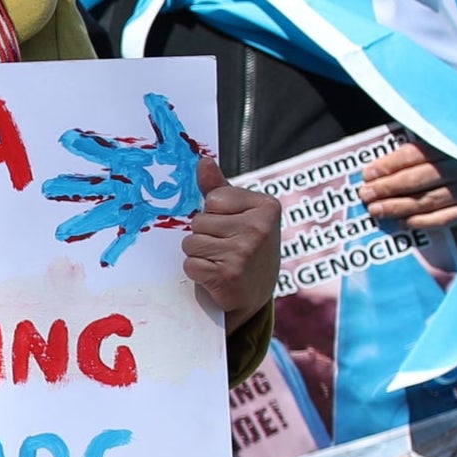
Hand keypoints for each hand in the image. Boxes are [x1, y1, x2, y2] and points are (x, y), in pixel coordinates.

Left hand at [182, 157, 280, 327]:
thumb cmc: (246, 248)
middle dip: (204, 236)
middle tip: (225, 249)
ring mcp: (244, 252)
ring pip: (191, 242)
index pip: (213, 199)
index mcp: (266, 206)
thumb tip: (203, 161)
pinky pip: (190, 264)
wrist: (255, 295)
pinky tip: (216, 276)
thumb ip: (220, 189)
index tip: (232, 228)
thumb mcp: (241, 215)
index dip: (214, 215)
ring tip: (221, 262)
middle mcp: (259, 228)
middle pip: (199, 221)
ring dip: (199, 254)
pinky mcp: (228, 274)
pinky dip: (197, 272)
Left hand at [361, 139, 456, 228]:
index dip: (389, 164)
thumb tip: (372, 170)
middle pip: (420, 178)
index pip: (416, 153)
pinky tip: (401, 222)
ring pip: (428, 200)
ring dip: (398, 207)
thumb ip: (410, 153)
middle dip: (388, 187)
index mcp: (452, 145)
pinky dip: (420, 222)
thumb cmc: (449, 161)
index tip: (367, 174)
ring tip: (375, 210)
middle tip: (366, 194)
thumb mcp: (435, 148)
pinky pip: (443, 219)